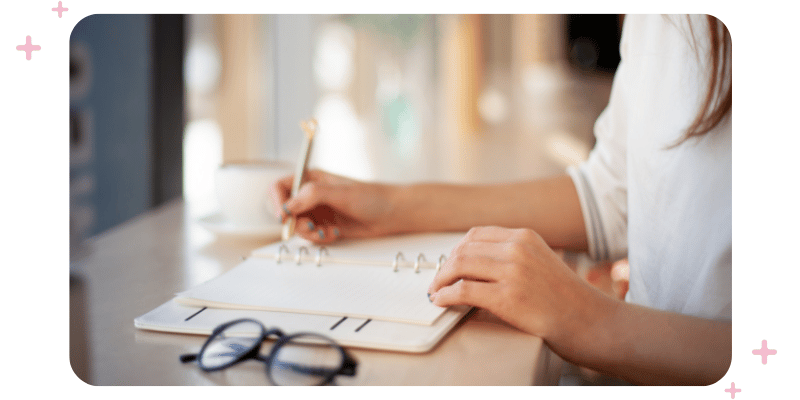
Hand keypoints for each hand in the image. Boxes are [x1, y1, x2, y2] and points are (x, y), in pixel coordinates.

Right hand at [271, 170, 400, 243]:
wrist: (392, 214)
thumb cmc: (372, 197)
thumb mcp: (340, 193)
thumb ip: (312, 195)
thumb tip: (289, 205)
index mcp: (312, 179)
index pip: (281, 186)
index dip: (278, 201)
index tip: (283, 215)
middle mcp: (312, 195)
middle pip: (287, 210)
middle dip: (295, 222)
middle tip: (309, 226)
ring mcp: (319, 211)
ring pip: (298, 226)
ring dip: (309, 232)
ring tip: (324, 231)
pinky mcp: (326, 226)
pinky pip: (312, 236)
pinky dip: (320, 238)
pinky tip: (334, 234)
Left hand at [427, 226, 610, 340]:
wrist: (590, 322)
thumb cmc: (566, 299)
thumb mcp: (541, 261)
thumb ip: (513, 256)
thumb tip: (473, 264)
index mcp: (524, 237)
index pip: (476, 234)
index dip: (456, 250)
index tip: (449, 264)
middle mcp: (517, 249)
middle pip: (464, 249)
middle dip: (445, 266)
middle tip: (437, 280)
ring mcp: (513, 272)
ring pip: (459, 266)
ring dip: (441, 280)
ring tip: (436, 291)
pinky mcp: (508, 297)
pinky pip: (463, 290)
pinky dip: (446, 295)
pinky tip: (441, 301)